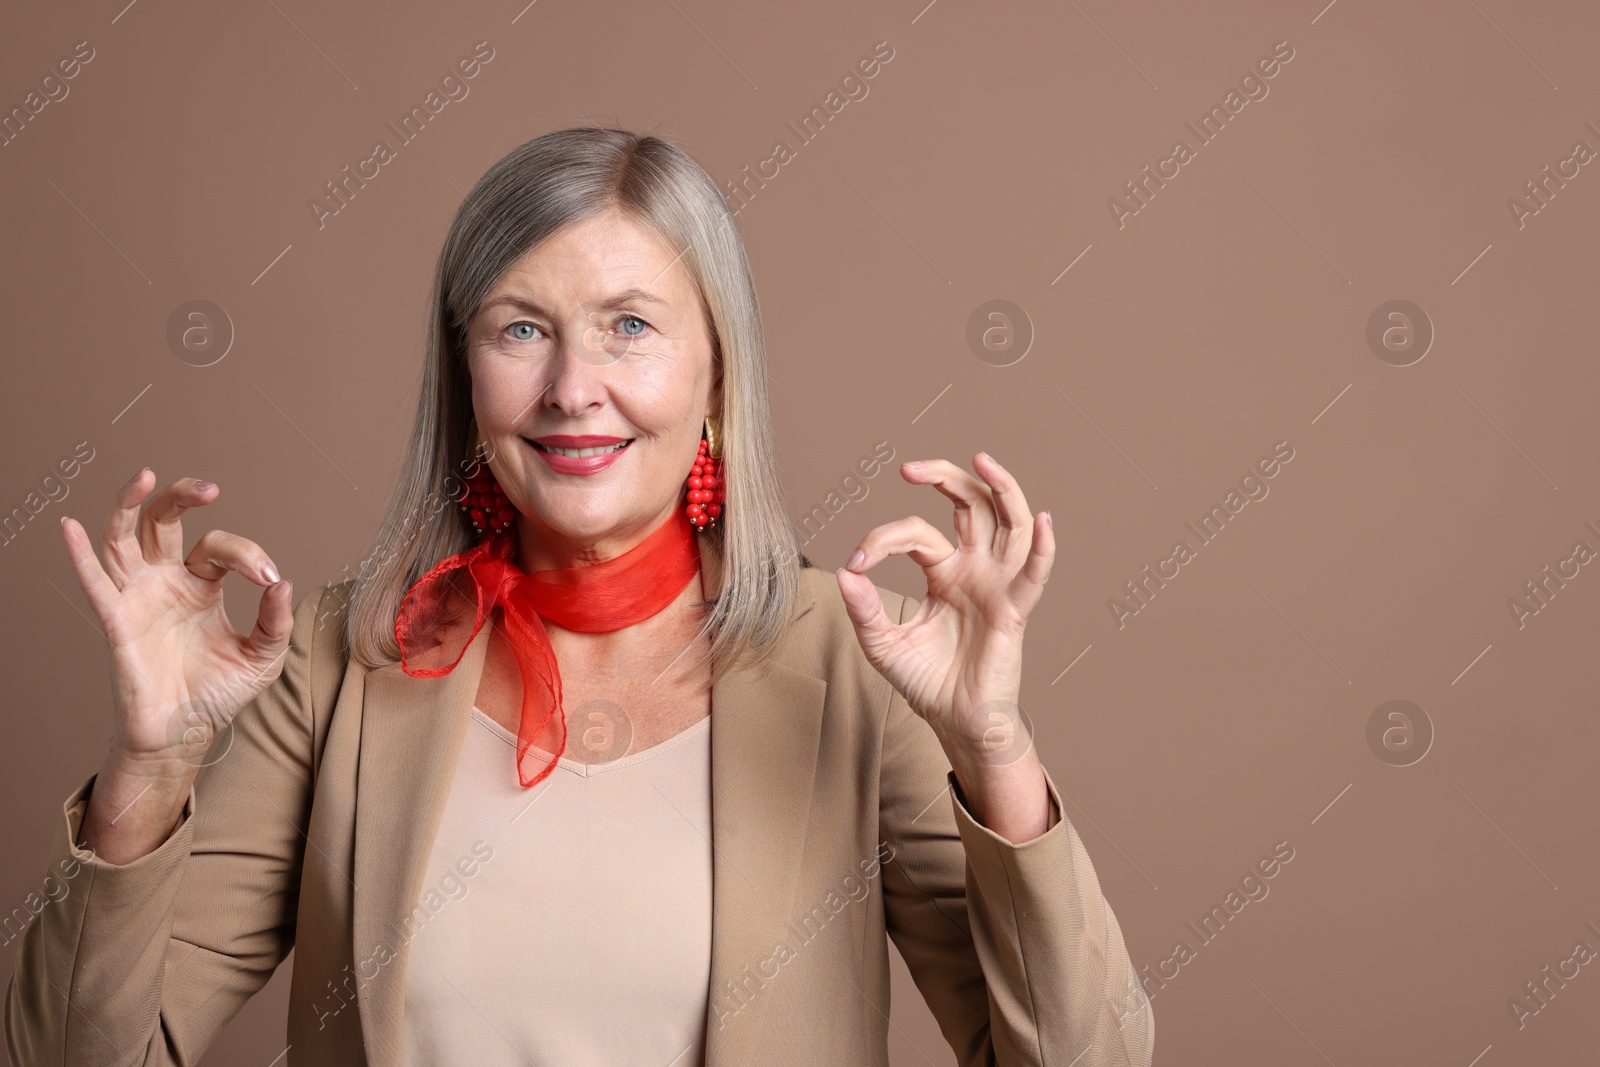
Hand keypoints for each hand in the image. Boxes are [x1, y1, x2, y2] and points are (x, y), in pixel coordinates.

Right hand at [61, 469, 293, 770]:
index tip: (268, 577)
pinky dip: (79, 554)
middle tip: (209, 488)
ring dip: (130, 504)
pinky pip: (95, 583)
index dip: (248, 555)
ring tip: (146, 477)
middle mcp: (167, 582)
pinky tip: (69, 527)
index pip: (220, 548)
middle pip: (164, 522)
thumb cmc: (220, 693)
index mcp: (203, 585)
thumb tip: (283, 582)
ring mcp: (139, 597)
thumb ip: (276, 621)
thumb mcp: (262, 656)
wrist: (186, 734)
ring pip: (123, 537)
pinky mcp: (118, 621)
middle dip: (183, 496)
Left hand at [835, 452, 1053, 762]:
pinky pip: (1035, 574)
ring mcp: (997, 585)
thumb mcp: (883, 643)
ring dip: (1001, 488)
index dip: (884, 539)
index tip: (857, 561)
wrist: (955, 722)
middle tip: (910, 468)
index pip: (917, 533)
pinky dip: (1043, 546)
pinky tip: (1043, 520)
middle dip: (945, 477)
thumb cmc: (926, 681)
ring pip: (1009, 523)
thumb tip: (844, 571)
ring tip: (982, 459)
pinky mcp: (1014, 610)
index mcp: (943, 572)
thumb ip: (864, 609)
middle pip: (971, 505)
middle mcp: (974, 569)